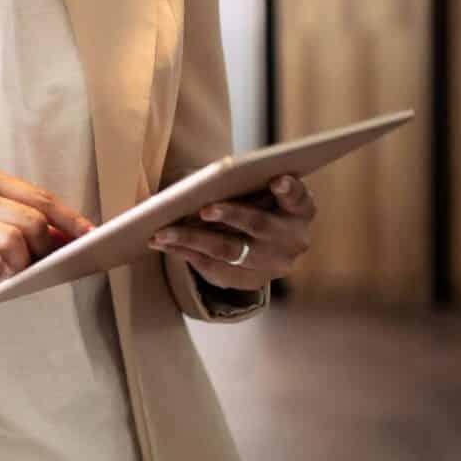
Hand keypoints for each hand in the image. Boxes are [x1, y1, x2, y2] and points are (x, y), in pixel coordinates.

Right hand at [0, 162, 95, 287]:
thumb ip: (12, 216)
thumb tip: (65, 237)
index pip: (39, 197)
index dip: (70, 219)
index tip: (92, 236)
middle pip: (32, 220)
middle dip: (46, 247)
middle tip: (40, 263)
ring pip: (12, 241)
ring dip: (21, 264)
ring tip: (11, 271)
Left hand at [148, 173, 315, 291]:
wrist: (261, 249)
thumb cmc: (253, 204)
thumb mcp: (256, 191)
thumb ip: (240, 183)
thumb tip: (194, 182)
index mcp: (299, 211)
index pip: (297, 198)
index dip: (289, 189)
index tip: (277, 179)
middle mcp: (292, 239)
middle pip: (258, 224)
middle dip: (230, 214)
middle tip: (204, 209)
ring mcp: (271, 264)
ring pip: (228, 250)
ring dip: (191, 238)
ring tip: (162, 231)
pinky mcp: (248, 280)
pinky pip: (211, 267)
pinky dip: (183, 251)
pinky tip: (162, 242)